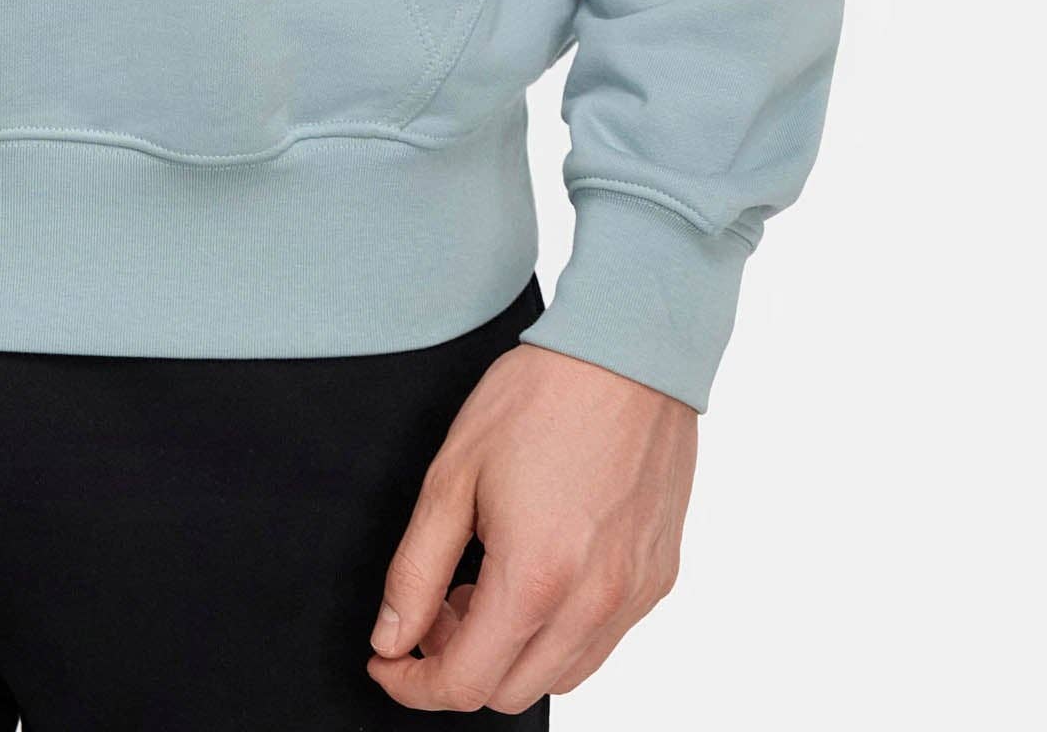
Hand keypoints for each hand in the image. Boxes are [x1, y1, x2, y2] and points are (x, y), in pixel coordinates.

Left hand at [365, 338, 695, 711]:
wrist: (628, 351)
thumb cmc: (541, 397)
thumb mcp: (453, 475)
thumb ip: (416, 569)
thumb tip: (391, 636)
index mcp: (535, 579)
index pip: (464, 684)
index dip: (413, 684)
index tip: (387, 660)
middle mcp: (592, 603)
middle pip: (510, 693)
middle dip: (457, 665)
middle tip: (435, 607)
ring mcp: (633, 597)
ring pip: (560, 677)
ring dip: (510, 653)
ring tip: (486, 583)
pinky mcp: (659, 580)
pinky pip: (602, 641)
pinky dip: (559, 632)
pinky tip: (537, 571)